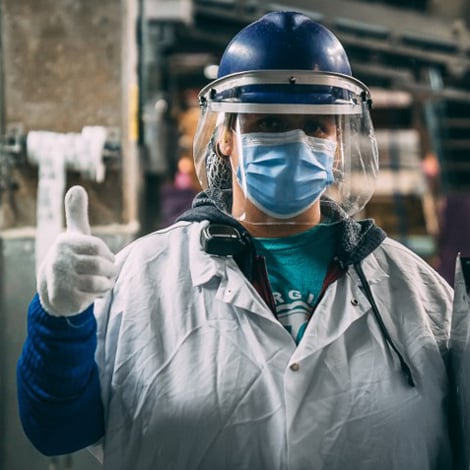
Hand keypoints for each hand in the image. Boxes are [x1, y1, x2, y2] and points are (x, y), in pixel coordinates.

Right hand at [37, 185, 116, 315]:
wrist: (54, 287)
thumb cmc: (72, 256)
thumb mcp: (75, 234)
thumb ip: (77, 213)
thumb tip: (77, 187)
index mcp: (66, 243)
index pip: (98, 247)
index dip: (107, 255)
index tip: (106, 258)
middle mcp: (60, 260)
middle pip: (101, 265)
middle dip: (110, 271)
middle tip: (107, 273)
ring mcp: (61, 279)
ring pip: (99, 281)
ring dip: (106, 283)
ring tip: (100, 282)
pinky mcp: (65, 297)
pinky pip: (93, 295)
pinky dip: (98, 294)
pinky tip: (91, 292)